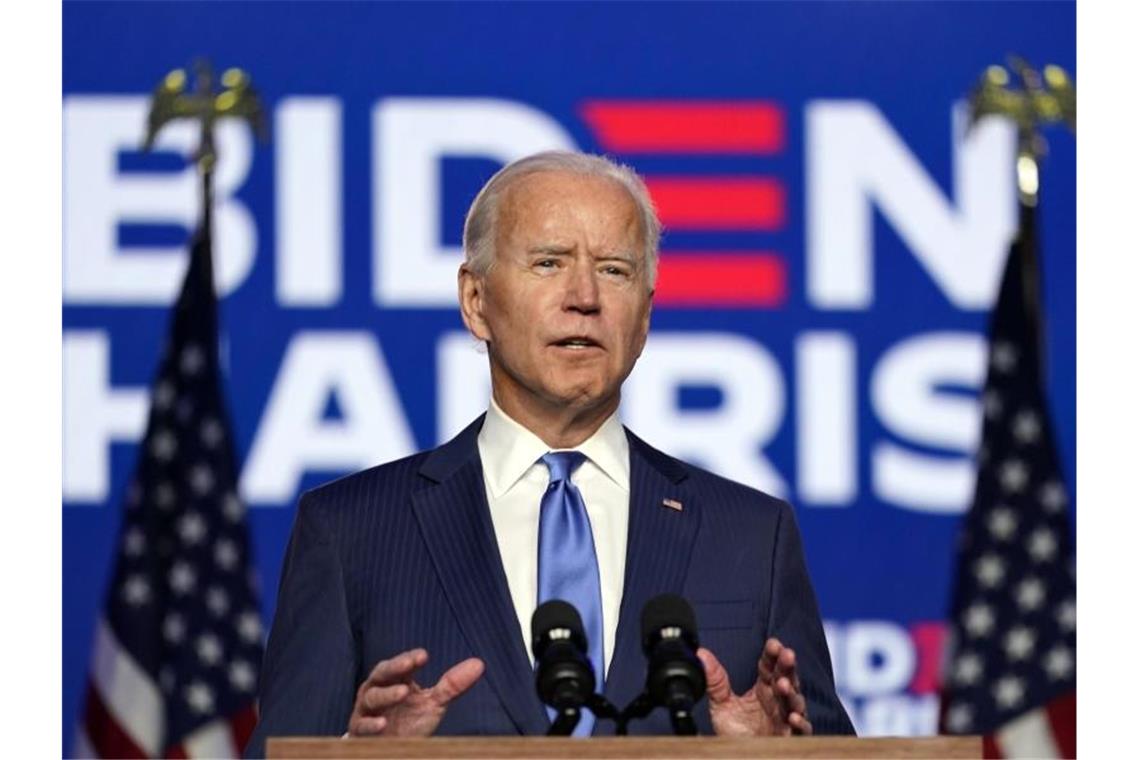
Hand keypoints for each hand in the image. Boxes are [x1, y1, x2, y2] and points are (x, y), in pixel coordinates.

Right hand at [347, 648, 484, 736]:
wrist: (391, 751)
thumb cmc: (410, 723)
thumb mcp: (433, 704)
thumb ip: (452, 685)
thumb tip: (479, 663)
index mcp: (395, 680)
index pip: (401, 665)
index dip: (410, 659)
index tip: (423, 656)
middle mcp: (378, 690)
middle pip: (382, 673)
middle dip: (395, 667)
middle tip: (409, 662)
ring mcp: (366, 710)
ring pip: (372, 697)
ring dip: (386, 694)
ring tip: (402, 693)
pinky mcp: (359, 731)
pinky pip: (361, 726)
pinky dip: (370, 724)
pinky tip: (381, 724)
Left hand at [698, 638, 811, 736]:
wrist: (737, 757)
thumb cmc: (736, 733)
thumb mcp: (721, 704)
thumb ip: (715, 680)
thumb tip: (701, 654)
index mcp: (763, 688)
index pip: (769, 666)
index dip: (773, 655)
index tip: (774, 643)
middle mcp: (777, 700)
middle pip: (786, 678)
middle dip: (788, 666)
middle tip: (787, 654)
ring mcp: (785, 718)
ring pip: (795, 702)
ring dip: (791, 693)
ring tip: (783, 685)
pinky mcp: (789, 738)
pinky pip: (800, 730)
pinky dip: (800, 723)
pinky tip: (793, 717)